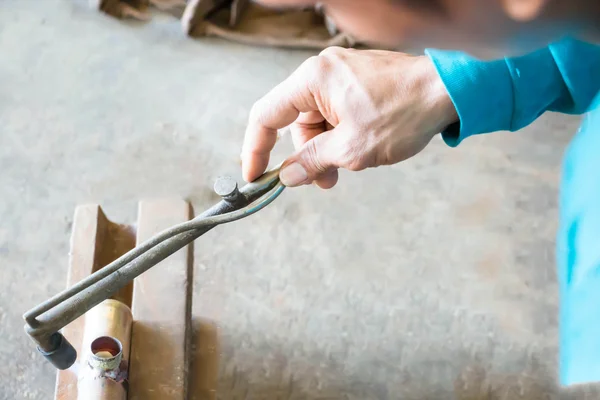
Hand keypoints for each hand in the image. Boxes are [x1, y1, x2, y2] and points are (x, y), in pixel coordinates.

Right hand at [241, 47, 457, 187]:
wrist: (450, 92)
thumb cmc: (404, 114)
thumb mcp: (352, 148)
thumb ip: (311, 162)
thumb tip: (286, 176)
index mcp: (312, 80)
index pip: (266, 116)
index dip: (255, 149)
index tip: (254, 175)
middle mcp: (322, 72)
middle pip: (295, 123)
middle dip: (306, 157)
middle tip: (323, 182)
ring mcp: (341, 75)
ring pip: (317, 122)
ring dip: (327, 150)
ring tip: (350, 167)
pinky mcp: (357, 83)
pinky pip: (336, 114)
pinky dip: (341, 136)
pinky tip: (361, 150)